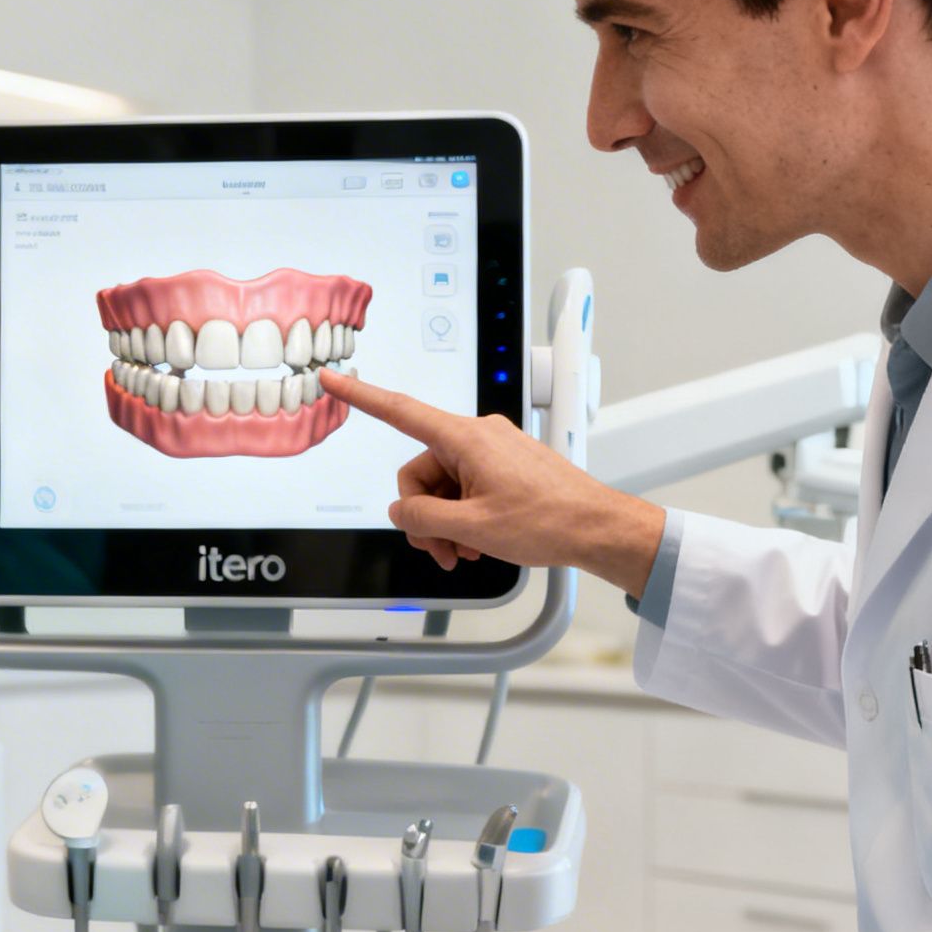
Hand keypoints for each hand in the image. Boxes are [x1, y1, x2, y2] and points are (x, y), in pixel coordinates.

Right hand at [318, 368, 664, 593]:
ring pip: (446, 486)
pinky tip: (481, 541)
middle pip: (423, 472)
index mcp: (467, 439)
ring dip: (448, 522)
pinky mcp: (507, 465)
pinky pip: (469, 487)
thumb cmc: (549, 521)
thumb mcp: (472, 528)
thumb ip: (422, 517)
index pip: (401, 411)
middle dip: (426, 514)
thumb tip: (403, 511)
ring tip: (467, 551)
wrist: (597, 528)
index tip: (334, 380)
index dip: (361, 396)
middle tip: (444, 550)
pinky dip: (467, 516)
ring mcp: (496, 450)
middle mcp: (480, 436)